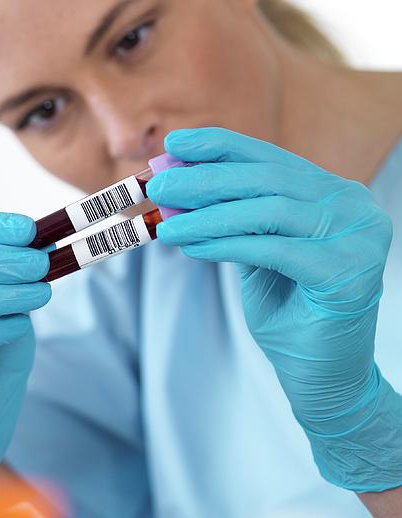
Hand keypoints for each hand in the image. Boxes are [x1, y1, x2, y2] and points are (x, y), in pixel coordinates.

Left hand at [146, 127, 401, 491]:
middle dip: (206, 180)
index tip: (174, 143)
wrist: (320, 374)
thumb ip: (230, 213)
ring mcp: (358, 237)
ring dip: (207, 215)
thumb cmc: (288, 308)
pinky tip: (191, 247)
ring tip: (166, 222)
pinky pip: (272, 249)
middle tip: (159, 186)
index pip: (271, 159)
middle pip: (267, 180)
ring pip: (268, 211)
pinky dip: (225, 244)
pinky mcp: (347, 272)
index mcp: (334, 193)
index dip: (221, 147)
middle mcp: (353, 207)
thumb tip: (176, 178)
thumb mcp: (255, 248)